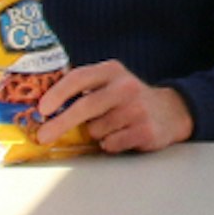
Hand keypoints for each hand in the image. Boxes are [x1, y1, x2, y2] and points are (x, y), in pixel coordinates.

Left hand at [37, 58, 194, 154]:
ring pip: (97, 130)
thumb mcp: (109, 83)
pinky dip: (110, 144)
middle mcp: (125, 87)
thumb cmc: (128, 99)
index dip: (57, 93)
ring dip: (96, 134)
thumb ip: (83, 90)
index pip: (79, 77)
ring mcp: (137, 109)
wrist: (171, 111)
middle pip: (85, 106)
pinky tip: (122, 135)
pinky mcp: (145, 130)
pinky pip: (111, 144)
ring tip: (110, 126)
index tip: (42, 108)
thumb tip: (43, 110)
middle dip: (60, 123)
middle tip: (43, 136)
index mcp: (111, 71)